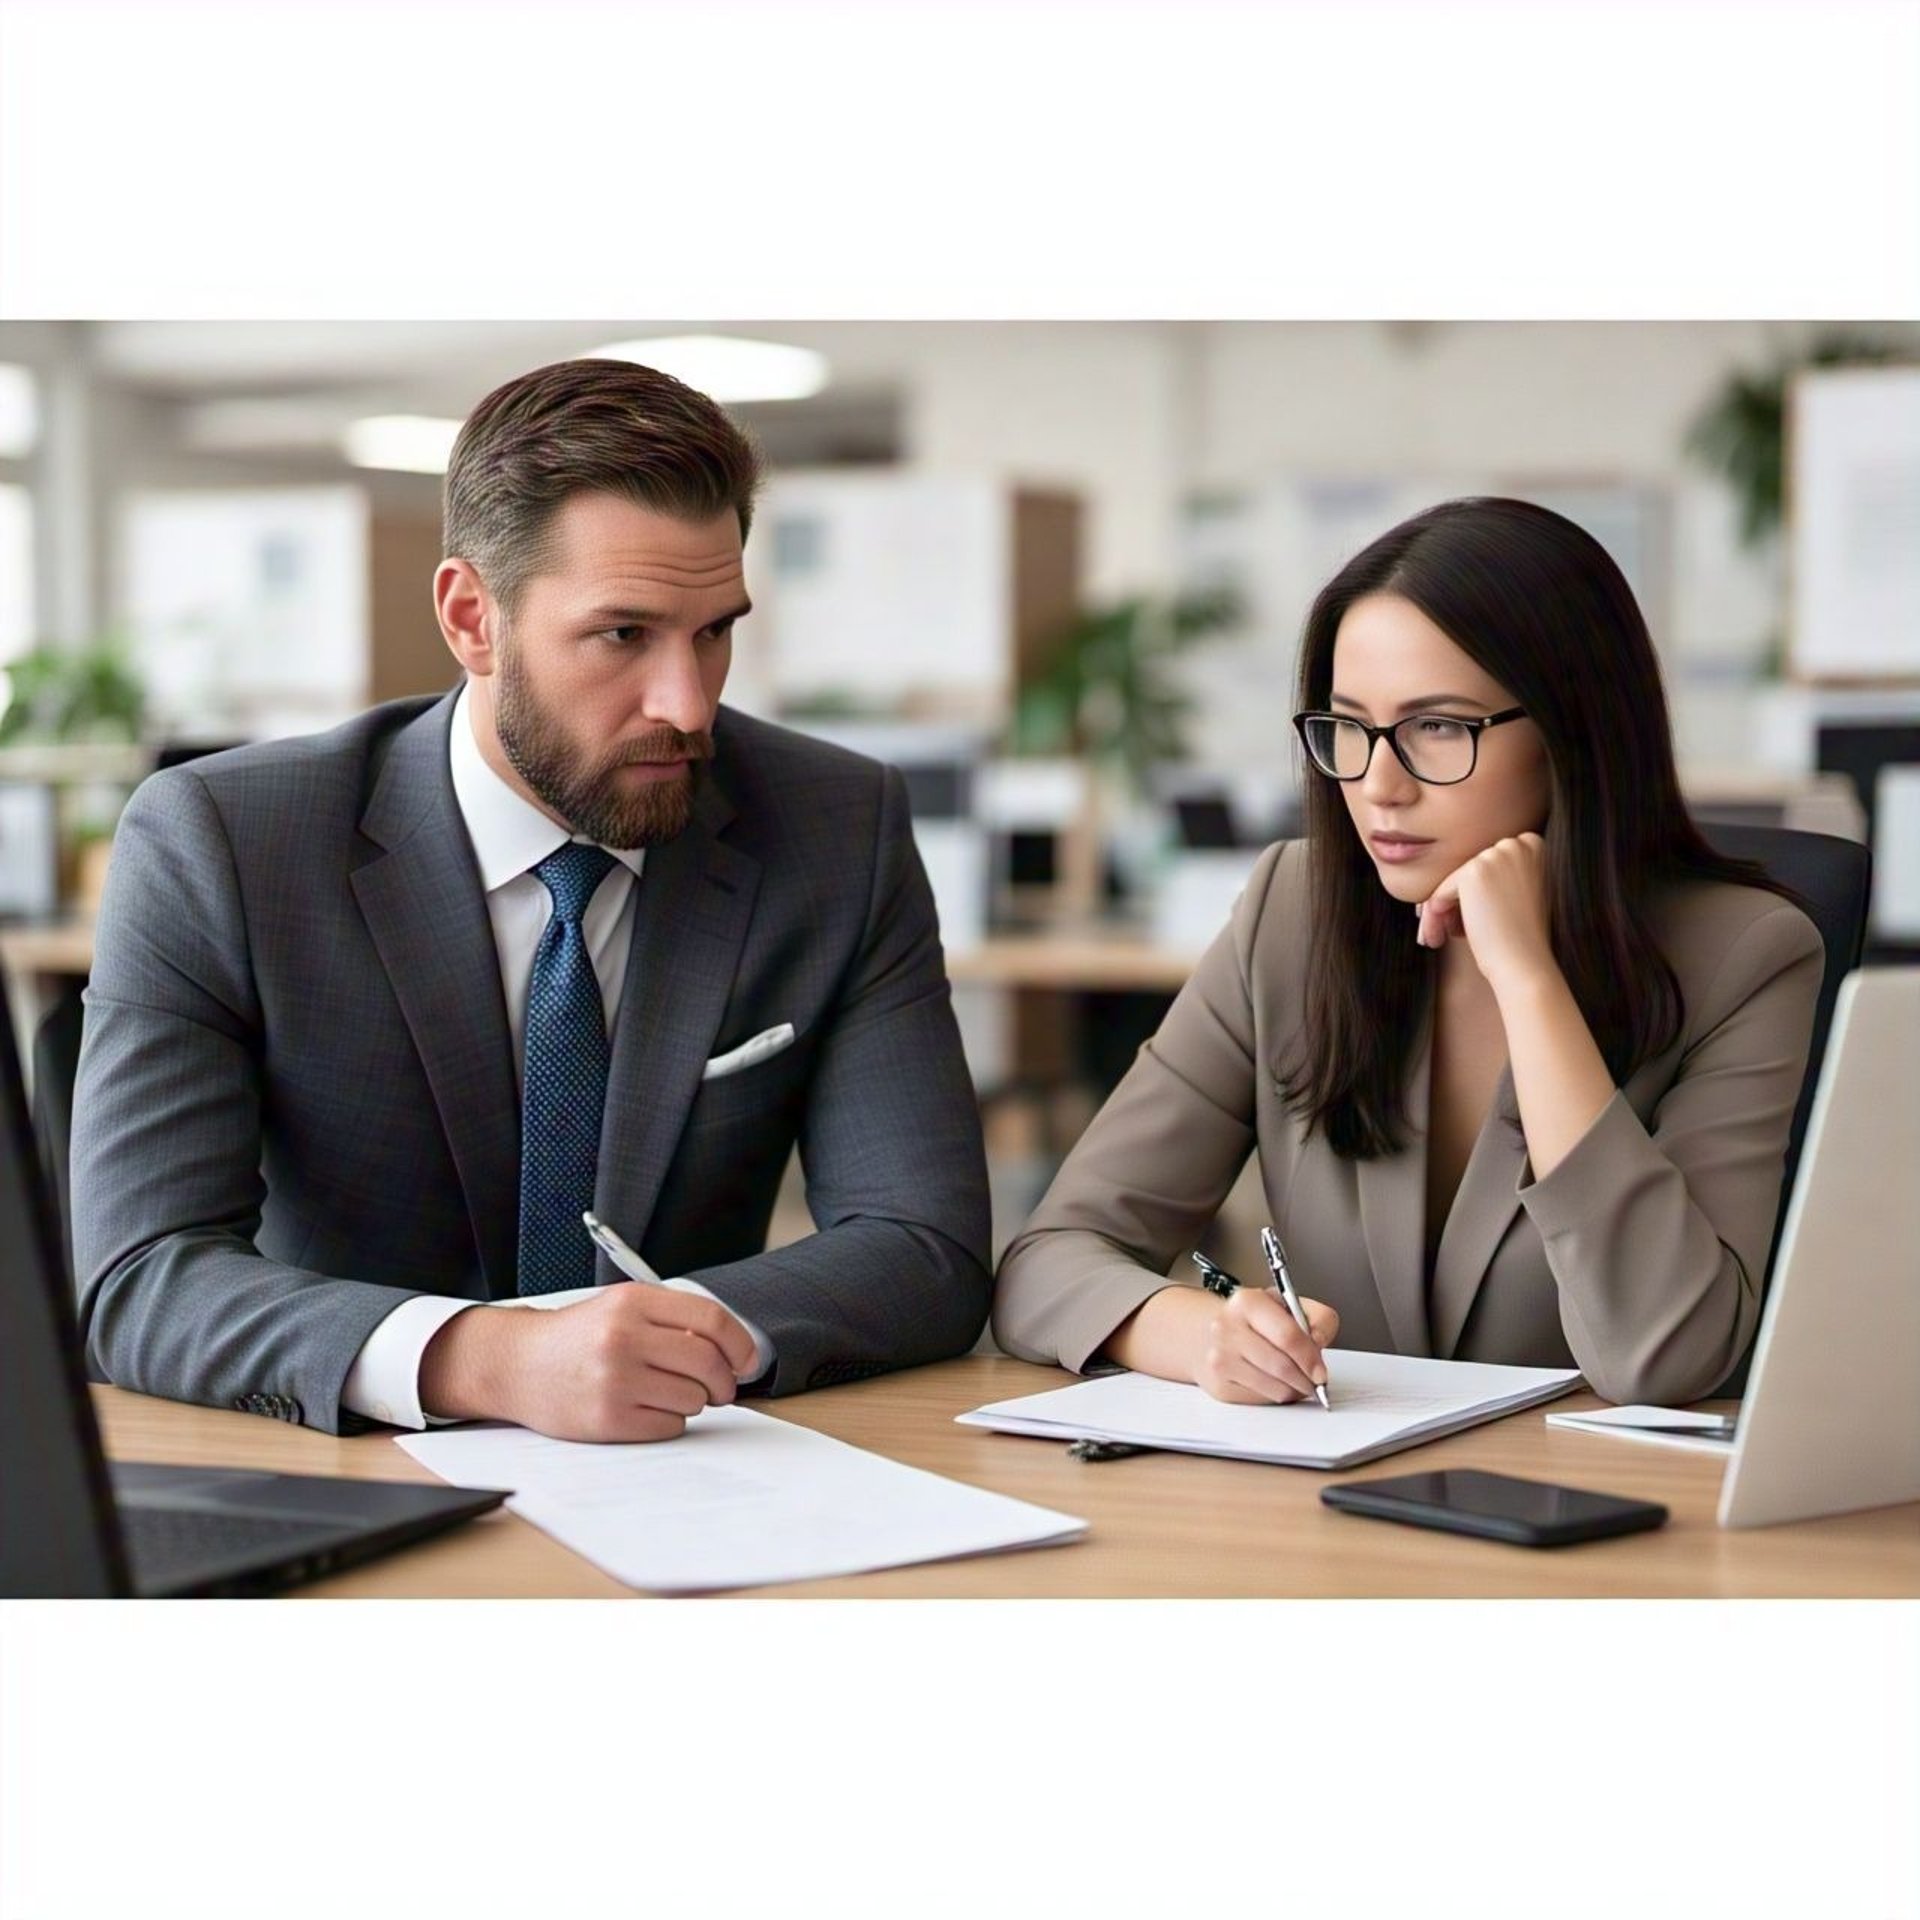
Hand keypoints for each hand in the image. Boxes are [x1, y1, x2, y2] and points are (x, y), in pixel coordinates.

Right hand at [420, 1284, 760, 1441]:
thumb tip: (731, 1349)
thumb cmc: (577, 1338)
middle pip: (707, 1362)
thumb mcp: (621, 1308)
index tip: (747, 1360)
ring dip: (694, 1401)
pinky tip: (648, 1409)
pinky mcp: (607, 1418)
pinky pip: (669, 1425)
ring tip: (668, 1393)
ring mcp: (614, 1380)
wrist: (517, 1365)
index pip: (711, 1319)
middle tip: (722, 1388)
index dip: (740, 1343)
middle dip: (724, 1380)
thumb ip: (671, 1319)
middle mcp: (623, 1338)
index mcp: (633, 1303)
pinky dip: (670, 1421)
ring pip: (693, 1398)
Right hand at [1195, 1288, 1339, 1404]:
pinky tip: (1274, 1383)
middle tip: (1314, 1381)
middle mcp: (1227, 1328)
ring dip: (1294, 1390)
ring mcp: (1219, 1358)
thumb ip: (1318, 1318)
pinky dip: (1276, 1395)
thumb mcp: (1290, 1306)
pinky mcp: (1218, 1385)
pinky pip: (1261, 1400)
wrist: (1211, 1333)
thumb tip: (1319, 1341)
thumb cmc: (1257, 1321)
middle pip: (1281, 1366)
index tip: (1321, 1372)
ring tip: (1296, 1380)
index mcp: (1247, 1302)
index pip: (1288, 1336)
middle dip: (1306, 1379)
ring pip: (1274, 1388)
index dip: (1311, 1358)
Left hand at [1415, 830, 1554, 990]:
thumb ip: (1493, 876)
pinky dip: (1434, 918)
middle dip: (1453, 904)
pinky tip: (1438, 939)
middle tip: (1449, 932)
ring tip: (1440, 938)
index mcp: (1532, 846)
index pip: (1483, 867)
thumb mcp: (1514, 896)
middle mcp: (1516, 844)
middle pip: (1466, 874)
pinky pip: (1439, 894)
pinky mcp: (1474, 872)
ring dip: (1441, 913)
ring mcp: (1496, 855)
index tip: (1468, 921)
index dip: (1471, 897)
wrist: (1526, 964)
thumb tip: (1454, 875)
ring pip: (1451, 885)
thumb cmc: (1520, 939)